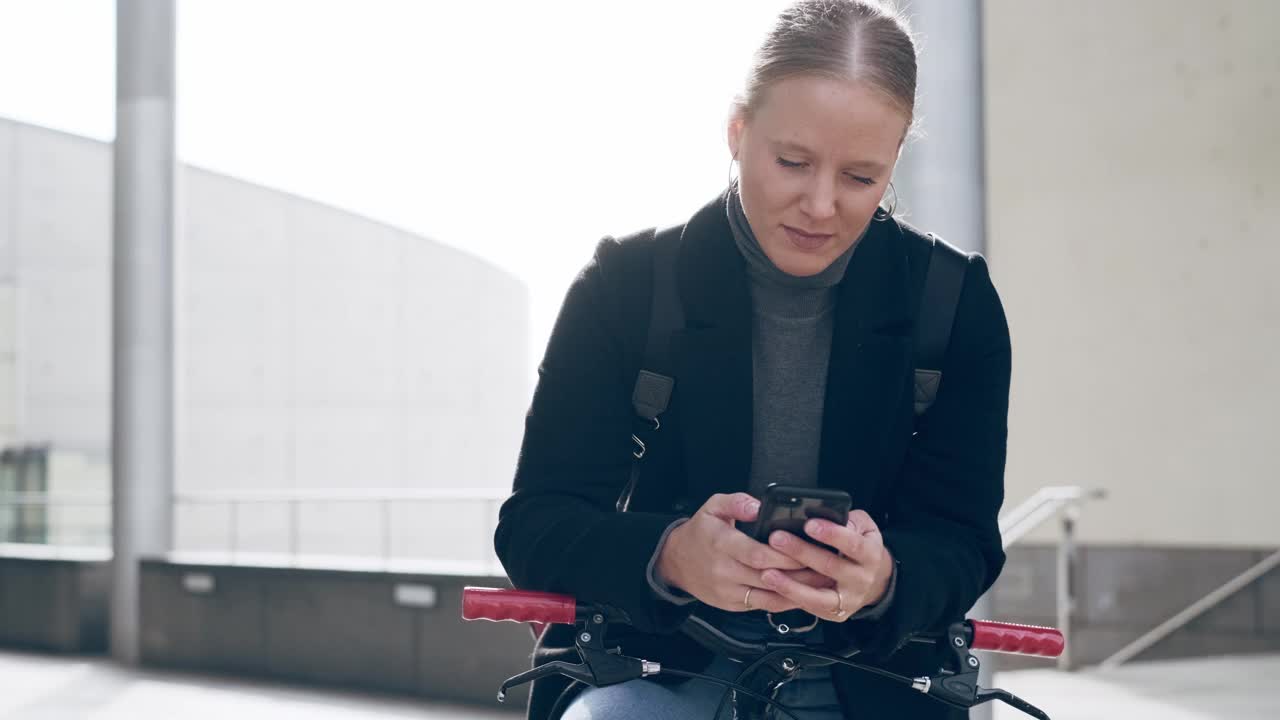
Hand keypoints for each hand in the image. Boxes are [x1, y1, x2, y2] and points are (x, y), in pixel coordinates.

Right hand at [655, 493, 815, 612]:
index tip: (806, 549)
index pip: (757, 554)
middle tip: (824, 566)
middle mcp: (724, 571)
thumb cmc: (701, 532)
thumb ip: (737, 502)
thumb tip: (759, 506)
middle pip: (767, 576)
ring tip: (821, 583)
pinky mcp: (732, 605)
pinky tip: (802, 593)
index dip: (783, 555)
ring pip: (768, 597)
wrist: (676, 562)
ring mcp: (728, 592)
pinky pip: (763, 606)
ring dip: (797, 592)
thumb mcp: (713, 507)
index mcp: (721, 543)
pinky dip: (784, 601)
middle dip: (798, 573)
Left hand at [758, 509, 893, 621]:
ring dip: (791, 584)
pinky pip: (809, 607)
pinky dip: (789, 597)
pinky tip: (772, 586)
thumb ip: (847, 520)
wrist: (874, 581)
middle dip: (801, 552)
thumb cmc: (860, 545)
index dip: (832, 534)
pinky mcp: (834, 613)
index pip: (852, 544)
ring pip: (818, 595)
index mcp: (871, 555)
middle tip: (777, 538)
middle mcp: (862, 580)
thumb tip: (821, 516)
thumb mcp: (863, 527)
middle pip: (830, 567)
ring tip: (767, 573)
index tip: (809, 524)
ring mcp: (848, 600)